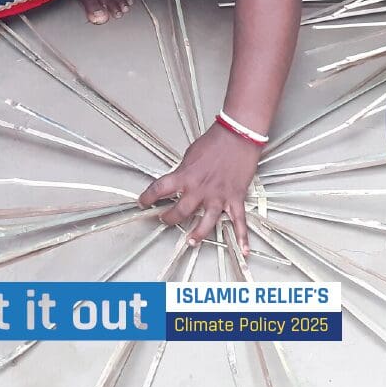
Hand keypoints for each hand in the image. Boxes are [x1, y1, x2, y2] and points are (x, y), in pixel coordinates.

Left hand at [138, 122, 261, 253]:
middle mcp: (200, 189)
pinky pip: (239, 221)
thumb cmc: (215, 141)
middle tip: (164, 220)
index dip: (148, 197)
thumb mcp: (190, 155)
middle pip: (180, 211)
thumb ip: (184, 171)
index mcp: (186, 176)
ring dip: (197, 233)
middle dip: (169, 218)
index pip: (160, 189)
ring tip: (191, 241)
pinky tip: (243, 250)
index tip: (142, 202)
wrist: (238, 136)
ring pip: (206, 222)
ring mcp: (218, 196)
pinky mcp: (235, 198)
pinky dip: (242, 236)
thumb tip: (179, 180)